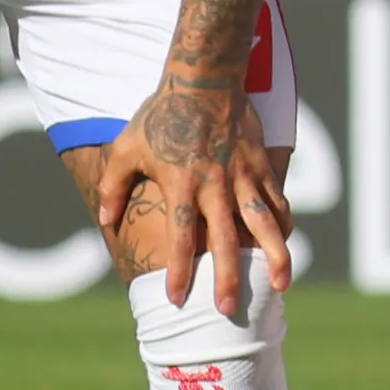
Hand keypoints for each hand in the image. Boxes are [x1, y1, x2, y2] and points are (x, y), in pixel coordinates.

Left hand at [123, 67, 296, 316]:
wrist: (205, 79)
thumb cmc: (161, 114)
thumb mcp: (126, 149)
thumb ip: (113, 187)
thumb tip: (104, 220)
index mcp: (182, 186)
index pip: (182, 239)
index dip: (180, 271)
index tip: (178, 299)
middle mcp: (216, 187)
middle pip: (226, 241)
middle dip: (228, 278)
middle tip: (228, 310)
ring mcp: (243, 177)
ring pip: (264, 224)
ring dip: (274, 256)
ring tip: (280, 285)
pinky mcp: (261, 165)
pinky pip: (276, 200)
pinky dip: (282, 224)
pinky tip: (284, 243)